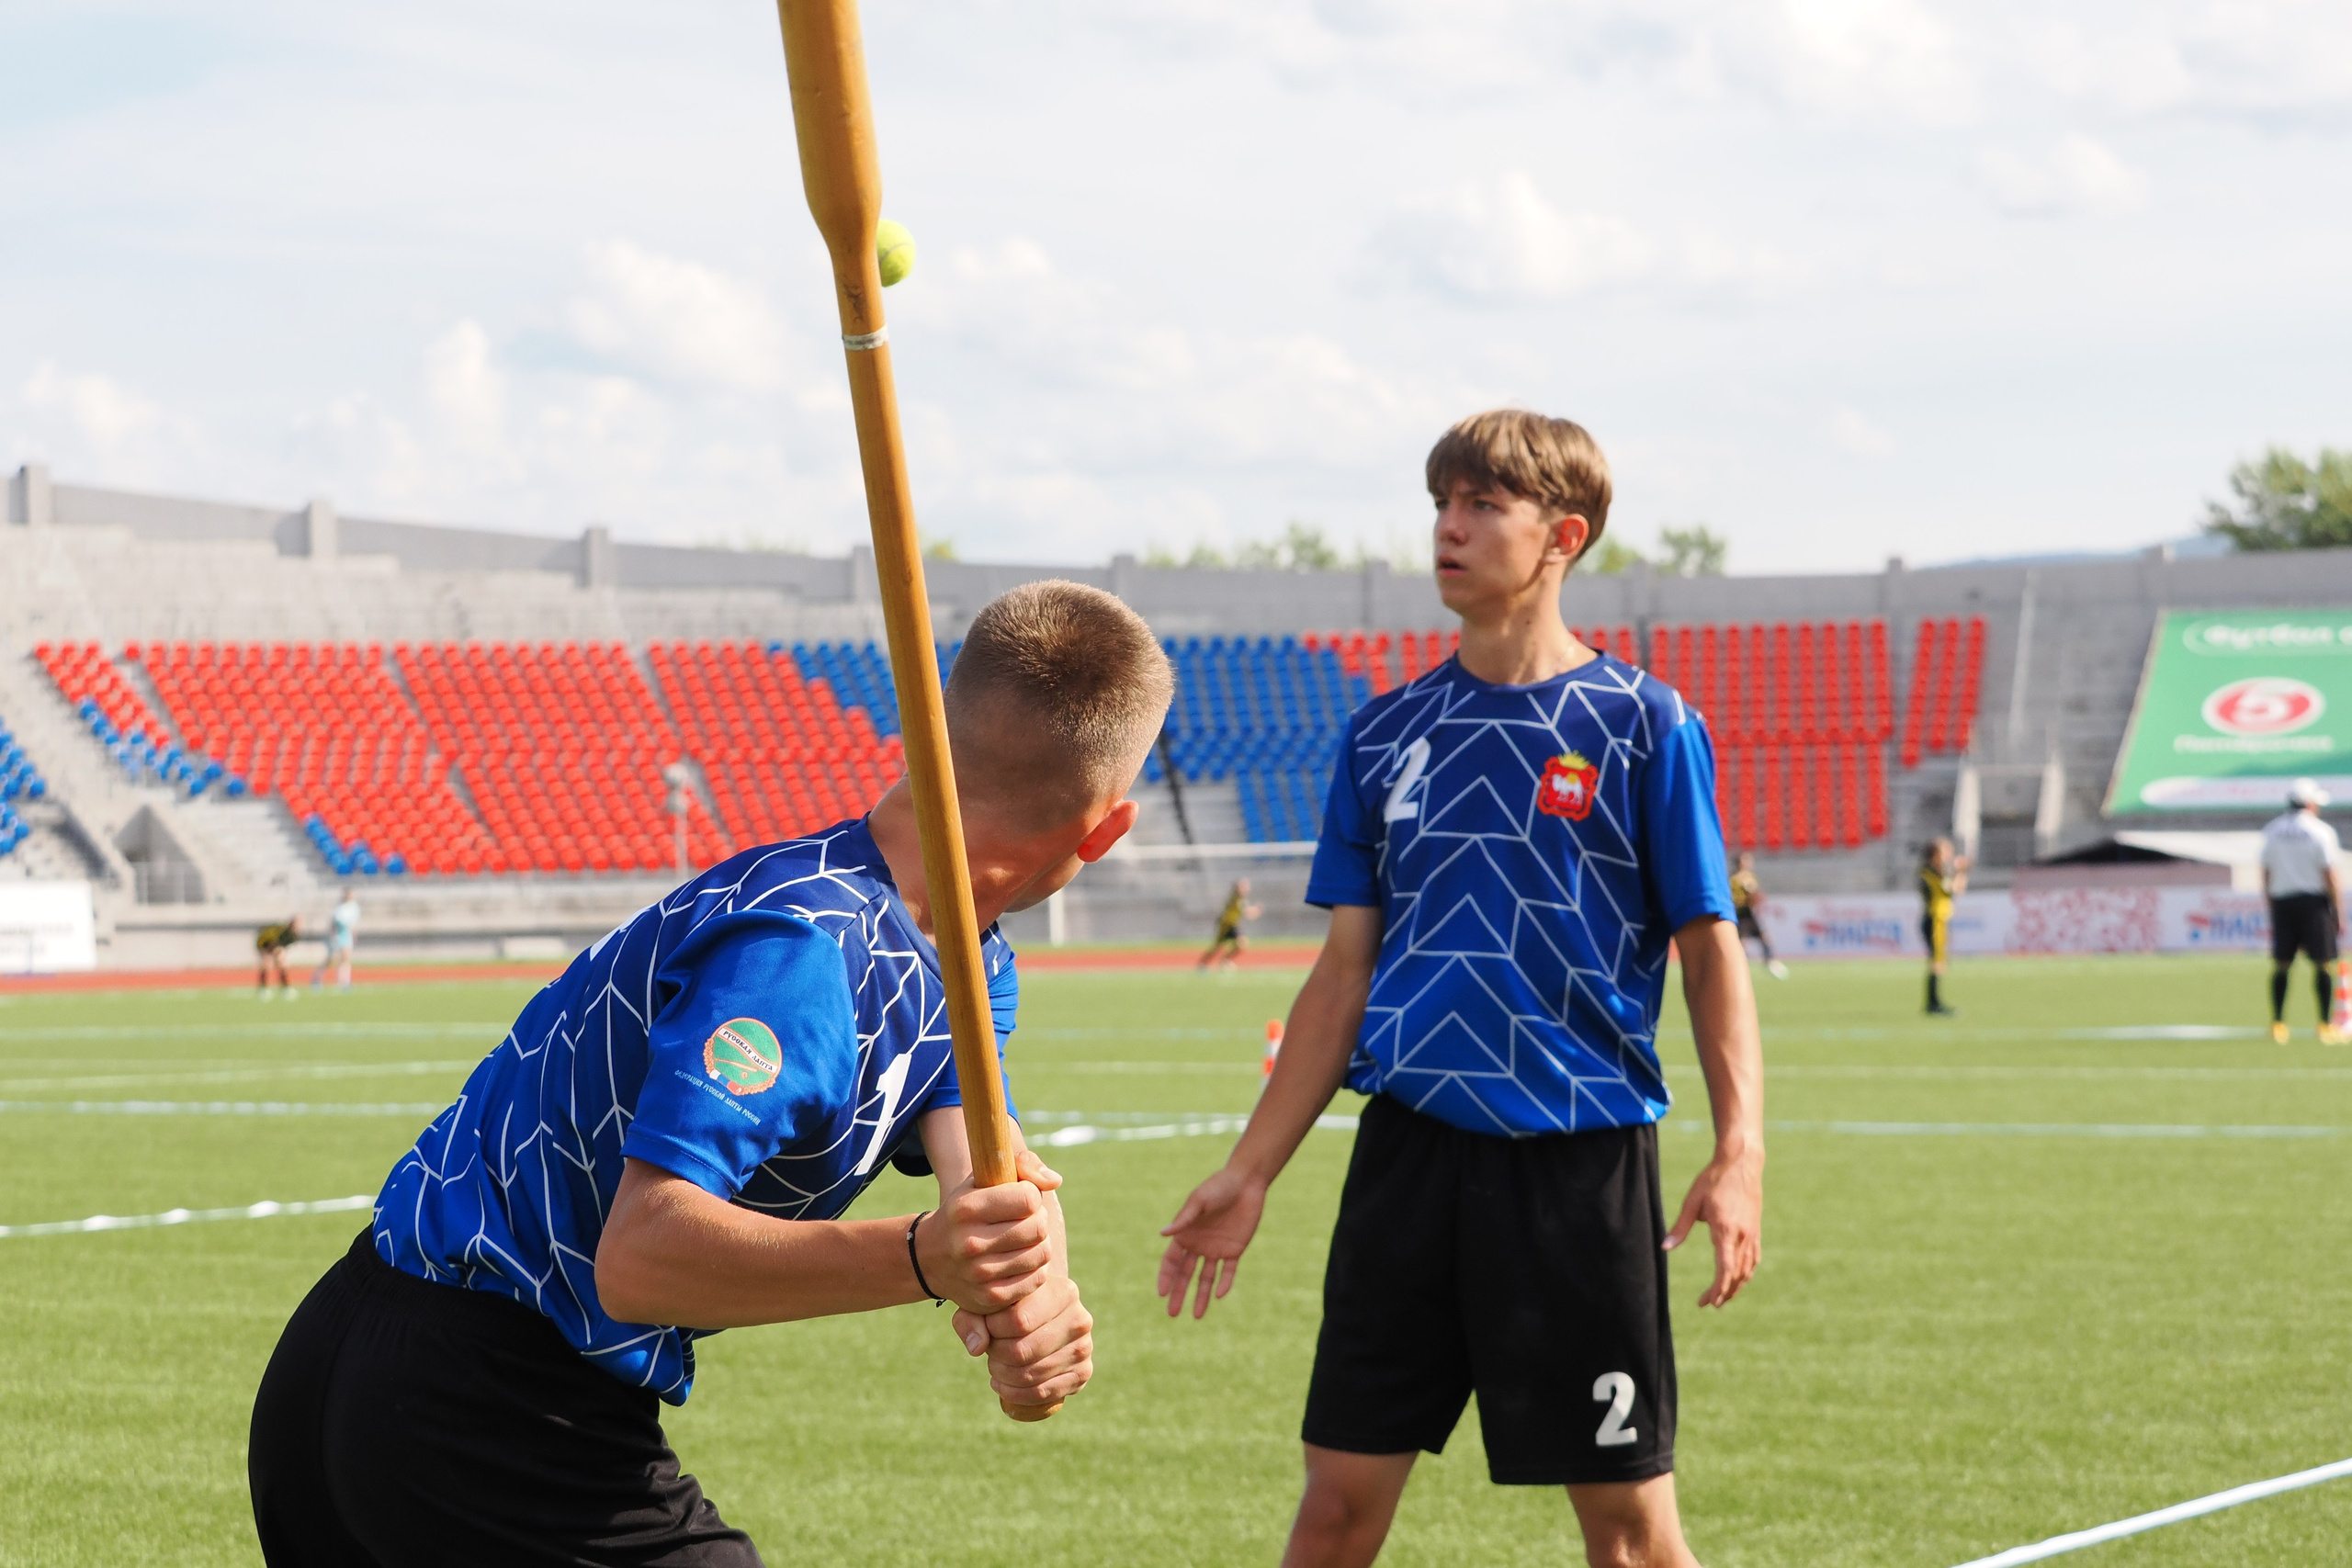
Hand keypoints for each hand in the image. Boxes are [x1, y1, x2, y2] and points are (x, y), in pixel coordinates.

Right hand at [919, 1149, 1061, 1315]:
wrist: (929, 1258)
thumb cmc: (967, 1211)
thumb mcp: (981, 1179)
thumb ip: (1023, 1165)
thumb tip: (1055, 1181)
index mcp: (966, 1209)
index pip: (1028, 1199)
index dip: (1031, 1195)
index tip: (1020, 1198)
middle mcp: (969, 1243)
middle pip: (1038, 1227)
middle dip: (1037, 1219)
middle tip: (1023, 1220)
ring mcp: (979, 1274)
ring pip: (1041, 1253)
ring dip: (1039, 1244)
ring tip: (1022, 1239)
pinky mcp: (990, 1298)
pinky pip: (1036, 1279)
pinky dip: (1035, 1268)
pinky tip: (1020, 1260)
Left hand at [953, 1274, 1092, 1409]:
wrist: (1041, 1314)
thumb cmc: (1010, 1306)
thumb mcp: (988, 1303)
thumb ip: (972, 1318)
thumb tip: (977, 1347)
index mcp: (1063, 1291)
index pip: (1018, 1321)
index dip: (992, 1330)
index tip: (986, 1327)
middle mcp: (1080, 1319)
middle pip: (1023, 1351)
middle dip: (996, 1356)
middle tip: (989, 1351)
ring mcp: (1084, 1348)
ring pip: (1031, 1374)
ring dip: (1003, 1376)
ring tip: (995, 1366)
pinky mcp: (1082, 1373)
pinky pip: (1043, 1393)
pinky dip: (1016, 1394)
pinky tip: (1003, 1384)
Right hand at [1156, 1164, 1266, 1318]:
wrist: (1246, 1182)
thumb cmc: (1218, 1187)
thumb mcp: (1199, 1201)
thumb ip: (1184, 1220)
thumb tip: (1163, 1234)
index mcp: (1185, 1234)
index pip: (1171, 1261)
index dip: (1166, 1277)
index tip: (1161, 1294)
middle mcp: (1198, 1245)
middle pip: (1185, 1275)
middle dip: (1179, 1294)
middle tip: (1172, 1314)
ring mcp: (1216, 1249)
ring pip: (1206, 1278)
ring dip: (1201, 1296)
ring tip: (1196, 1316)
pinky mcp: (1234, 1250)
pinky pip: (1228, 1271)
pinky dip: (1225, 1283)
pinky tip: (1220, 1295)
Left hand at [1664, 1146, 1762, 1306]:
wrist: (1741, 1162)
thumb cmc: (1713, 1179)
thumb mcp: (1692, 1201)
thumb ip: (1680, 1227)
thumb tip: (1665, 1248)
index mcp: (1726, 1230)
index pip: (1725, 1269)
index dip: (1717, 1289)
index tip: (1707, 1301)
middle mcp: (1742, 1235)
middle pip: (1737, 1274)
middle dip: (1724, 1293)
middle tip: (1709, 1304)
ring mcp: (1752, 1233)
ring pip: (1747, 1269)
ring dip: (1736, 1286)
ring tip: (1723, 1297)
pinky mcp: (1755, 1229)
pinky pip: (1754, 1258)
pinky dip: (1746, 1272)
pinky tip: (1739, 1277)